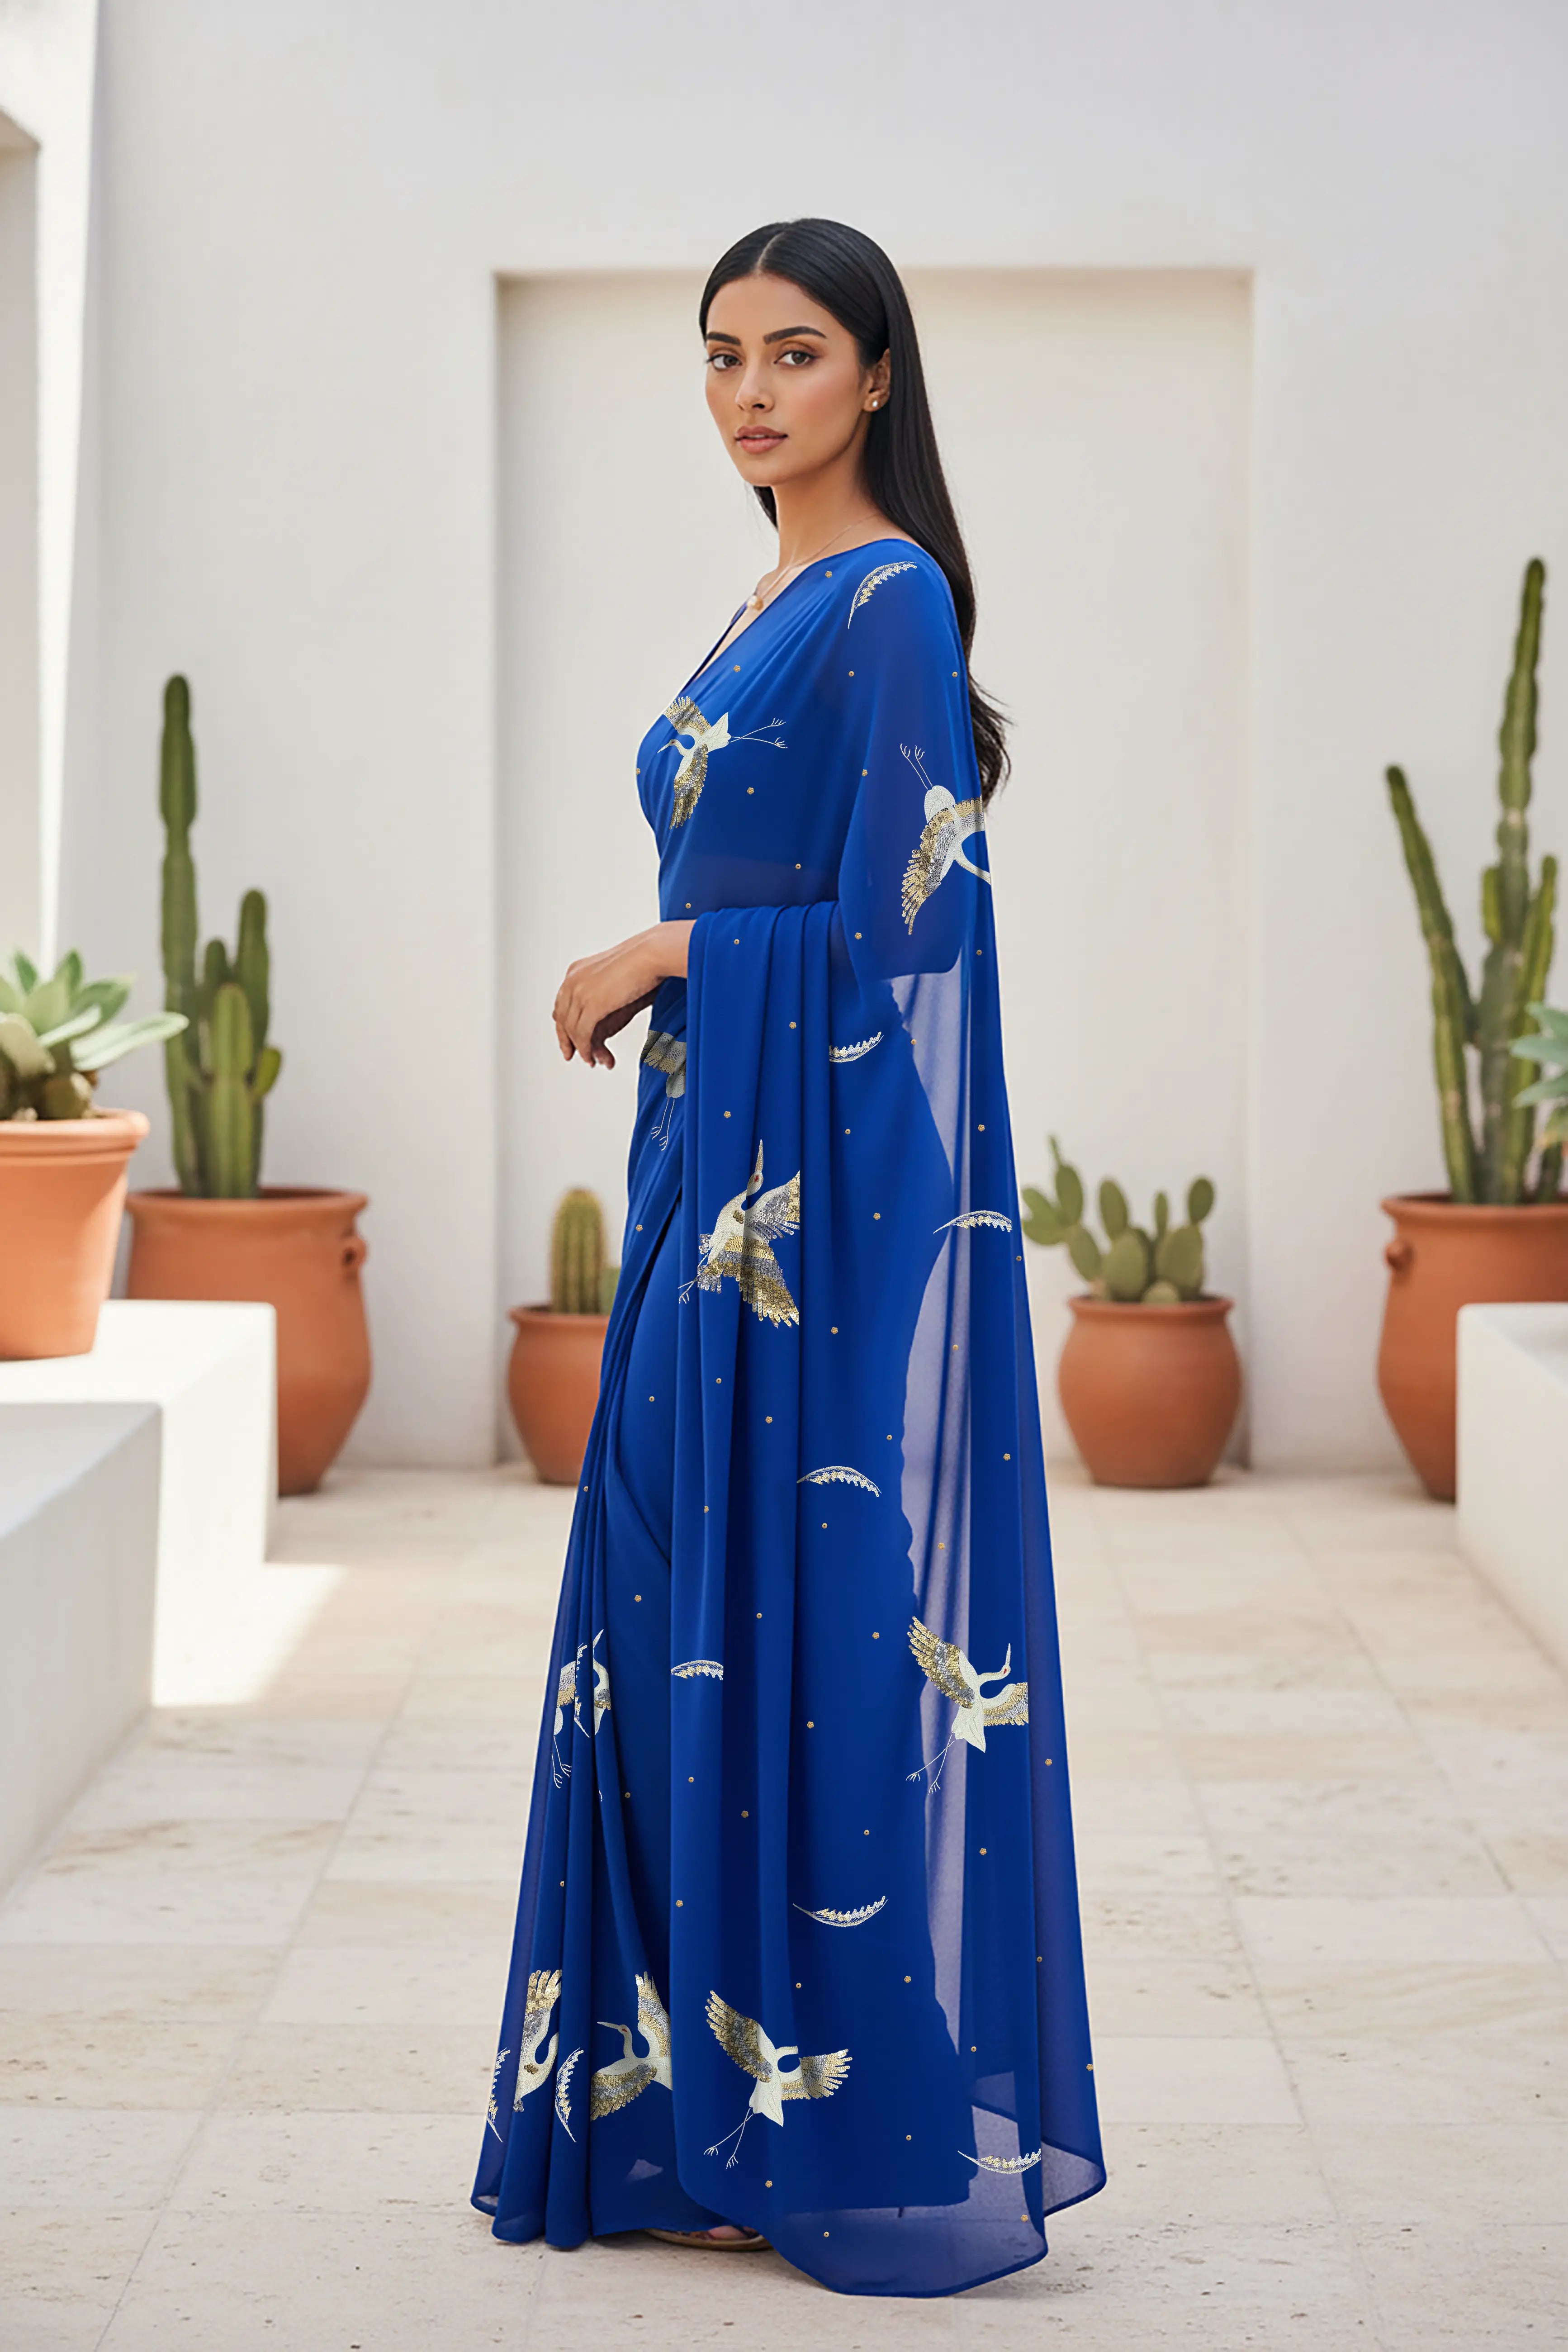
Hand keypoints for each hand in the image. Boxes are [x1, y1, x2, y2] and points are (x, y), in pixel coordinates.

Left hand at [553, 921, 693, 1067]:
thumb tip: (605, 1001)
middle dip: (566, 1039)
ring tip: (588, 1060)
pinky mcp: (592, 1004)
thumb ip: (603, 989)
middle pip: (562, 1017)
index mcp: (577, 971)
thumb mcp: (614, 977)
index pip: (562, 1002)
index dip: (563, 1023)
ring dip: (579, 1048)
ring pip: (571, 1028)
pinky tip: (591, 1058)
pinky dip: (585, 1049)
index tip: (567, 1036)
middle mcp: (573, 981)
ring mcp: (580, 992)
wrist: (651, 954)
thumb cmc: (642, 961)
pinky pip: (582, 1034)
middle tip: (570, 1053)